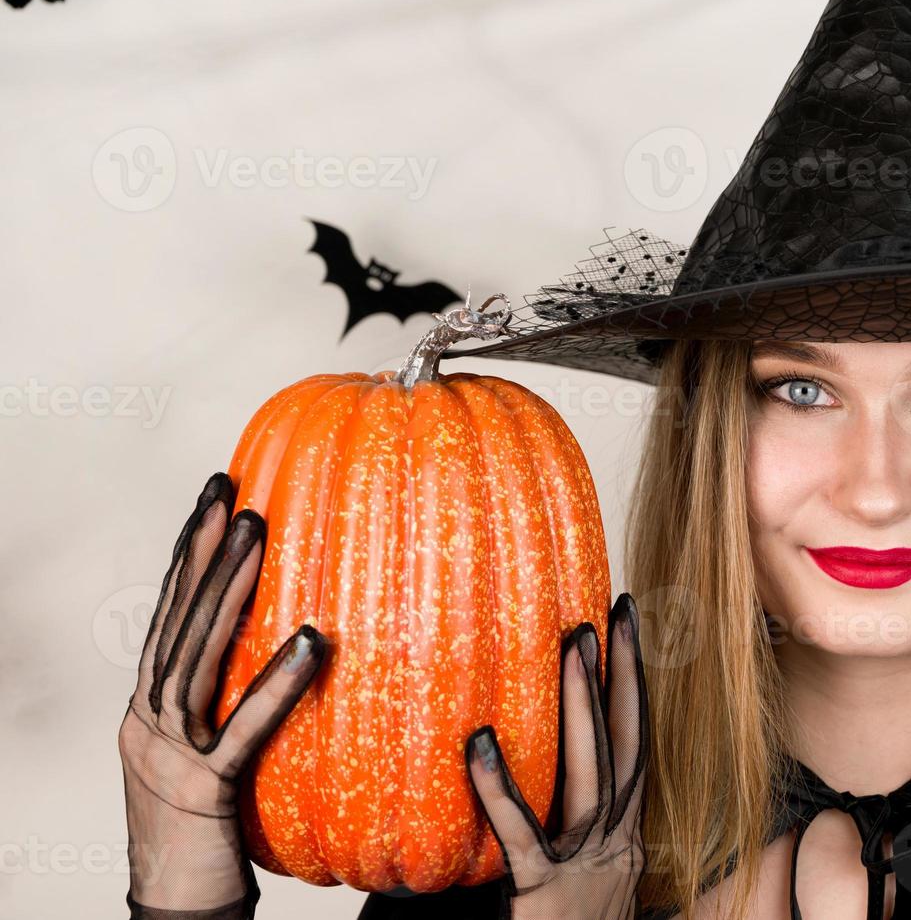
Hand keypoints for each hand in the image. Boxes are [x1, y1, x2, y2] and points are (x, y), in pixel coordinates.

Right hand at [119, 471, 327, 911]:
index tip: (214, 499)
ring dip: (226, 593)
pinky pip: (241, 732)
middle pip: (174, 623)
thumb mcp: (218, 762)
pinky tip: (307, 641)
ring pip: (194, 660)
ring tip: (257, 533)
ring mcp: (165, 757)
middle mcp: (146, 725)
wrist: (178, 917)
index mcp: (149, 713)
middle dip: (200, 552)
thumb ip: (235, 707)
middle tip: (229, 490)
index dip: (189, 557)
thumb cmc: (211, 840)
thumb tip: (295, 648)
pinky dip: (274, 684)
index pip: (169, 619)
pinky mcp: (200, 793)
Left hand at [466, 593, 649, 919]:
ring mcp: (588, 870)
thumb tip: (504, 762)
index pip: (635, 748)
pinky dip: (502, 790)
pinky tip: (481, 744)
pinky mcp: (545, 897)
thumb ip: (550, 832)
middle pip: (626, 748)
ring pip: (593, 777)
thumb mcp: (567, 880)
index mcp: (622, 840)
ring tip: (572, 646)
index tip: (628, 628)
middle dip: (625, 678)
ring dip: (584, 708)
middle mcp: (616, 848)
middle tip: (612, 615)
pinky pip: (524, 837)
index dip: (636, 688)